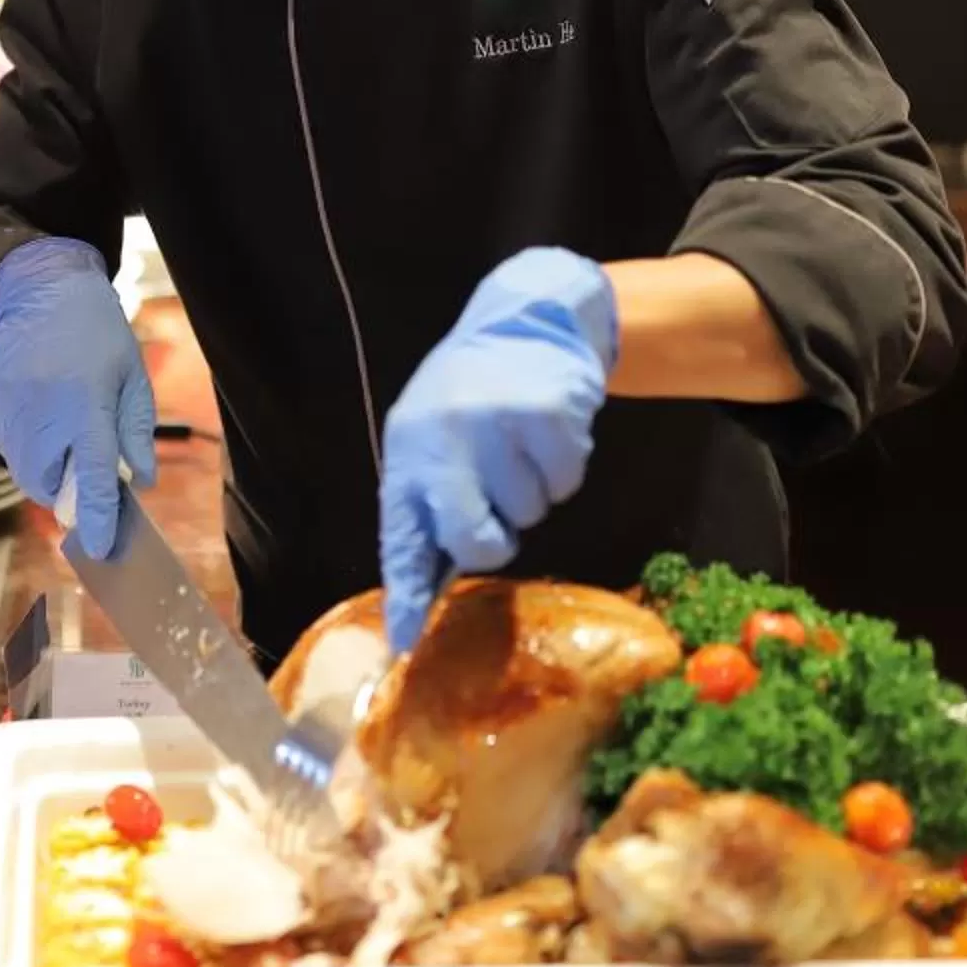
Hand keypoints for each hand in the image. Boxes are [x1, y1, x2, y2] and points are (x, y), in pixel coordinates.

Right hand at [0, 236, 156, 559]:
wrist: (39, 288)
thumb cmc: (96, 332)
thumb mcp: (131, 375)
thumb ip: (135, 432)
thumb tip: (140, 481)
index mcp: (85, 404)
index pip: (92, 476)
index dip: (98, 517)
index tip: (100, 548)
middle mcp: (41, 411)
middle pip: (48, 485)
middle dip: (66, 489)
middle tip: (81, 461)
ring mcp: (5, 407)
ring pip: (22, 469)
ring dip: (44, 464)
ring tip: (59, 420)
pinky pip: (3, 443)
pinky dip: (22, 442)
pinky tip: (37, 406)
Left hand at [379, 247, 615, 654]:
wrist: (526, 322)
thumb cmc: (474, 397)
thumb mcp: (434, 441)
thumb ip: (431, 505)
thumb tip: (424, 593)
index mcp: (408, 450)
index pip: (402, 537)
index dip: (406, 594)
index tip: (405, 644)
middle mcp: (444, 437)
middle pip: (474, 543)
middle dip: (493, 540)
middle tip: (498, 506)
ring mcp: (496, 424)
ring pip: (528, 513)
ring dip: (532, 492)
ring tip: (519, 446)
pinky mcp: (547, 413)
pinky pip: (564, 483)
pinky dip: (563, 468)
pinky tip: (546, 434)